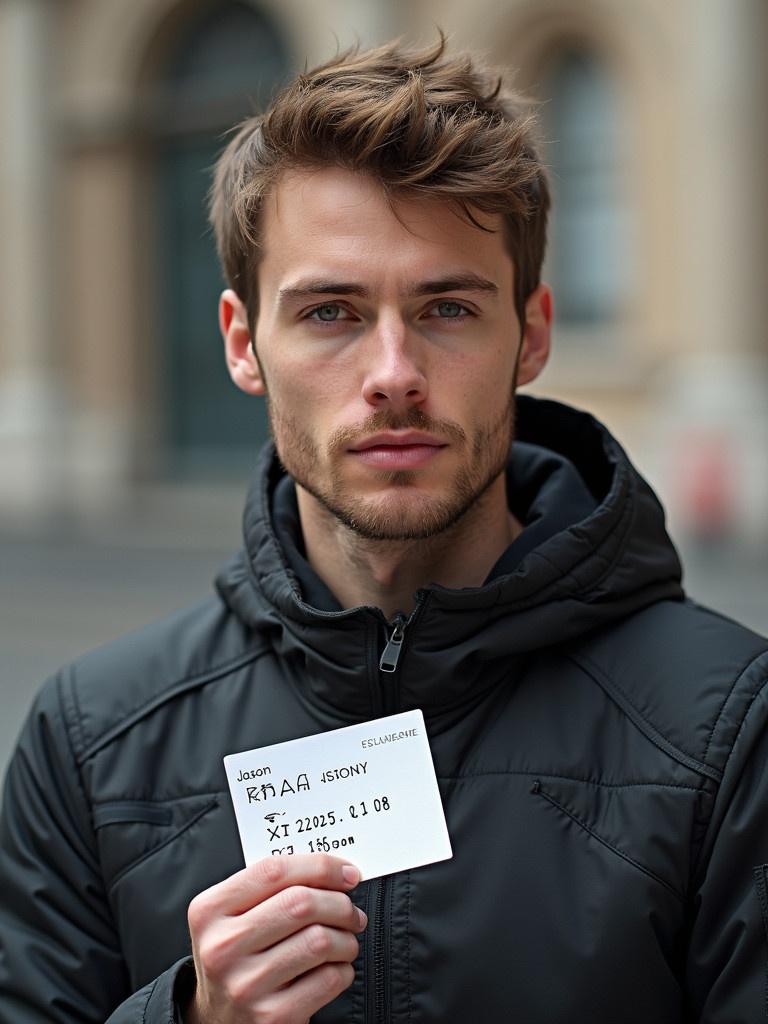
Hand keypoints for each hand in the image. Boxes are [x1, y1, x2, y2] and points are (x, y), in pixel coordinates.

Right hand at [183, 854, 365, 1023]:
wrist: (219, 1021)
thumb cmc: (237, 957)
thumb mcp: (234, 916)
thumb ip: (272, 887)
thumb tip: (337, 871)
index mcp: (210, 911)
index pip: (274, 871)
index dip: (320, 866)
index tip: (346, 872)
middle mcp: (222, 947)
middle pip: (301, 903)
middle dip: (340, 903)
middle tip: (351, 911)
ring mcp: (245, 985)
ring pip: (320, 941)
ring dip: (346, 938)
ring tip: (345, 940)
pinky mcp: (271, 1016)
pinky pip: (328, 979)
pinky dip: (343, 970)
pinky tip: (334, 968)